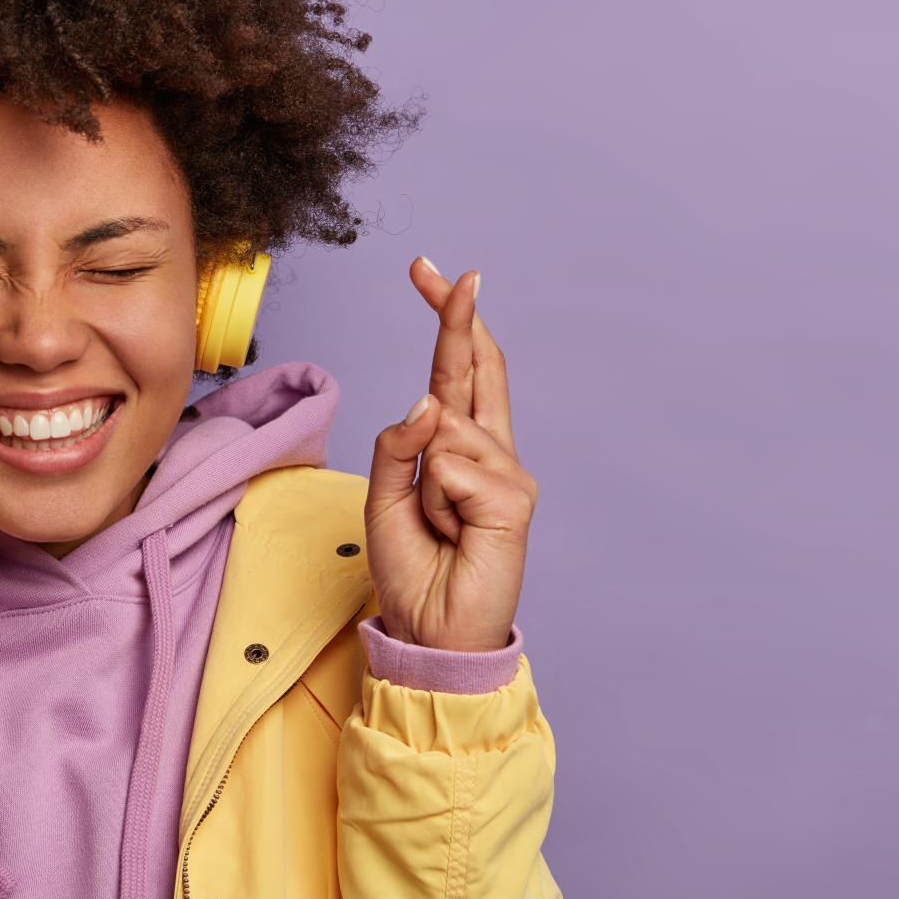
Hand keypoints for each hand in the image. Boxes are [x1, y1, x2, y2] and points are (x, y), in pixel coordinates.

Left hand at [363, 258, 537, 651]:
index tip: (432, 271)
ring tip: (436, 525)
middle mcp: (490, 450)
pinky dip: (436, 500)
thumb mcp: (384, 496)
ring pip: (444, 428)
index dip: (448, 320)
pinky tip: (454, 532)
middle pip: (474, 367)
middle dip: (456, 316)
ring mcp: (507, 472)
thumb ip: (398, 445)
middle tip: (442, 268)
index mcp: (459, 446)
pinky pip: (451, 466)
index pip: (456, 370)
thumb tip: (430, 401)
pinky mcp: (514, 498)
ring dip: (422, 481)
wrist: (430, 631)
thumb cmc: (411, 566)